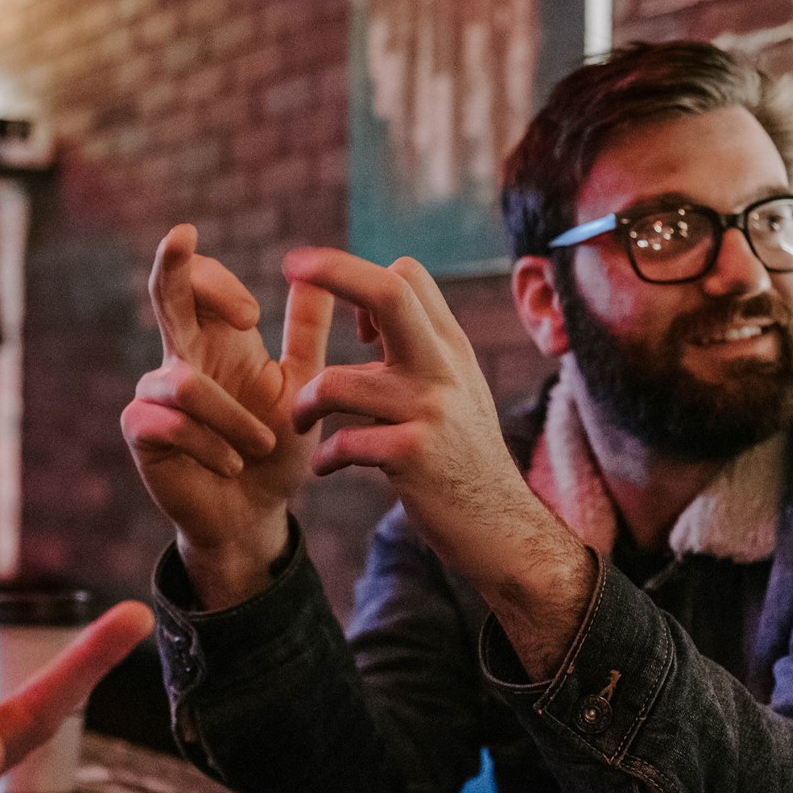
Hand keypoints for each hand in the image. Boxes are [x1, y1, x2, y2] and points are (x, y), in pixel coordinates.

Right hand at [121, 224, 334, 606]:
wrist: (255, 513)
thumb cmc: (275, 449)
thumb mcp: (300, 386)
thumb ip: (306, 331)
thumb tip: (320, 270)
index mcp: (218, 339)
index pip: (202, 283)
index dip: (219, 284)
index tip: (253, 315)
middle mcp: (181, 357)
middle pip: (165, 296)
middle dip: (170, 265)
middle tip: (180, 233)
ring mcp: (156, 394)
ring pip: (184, 382)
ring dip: (232, 417)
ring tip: (260, 446)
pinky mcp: (142, 432)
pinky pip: (172, 424)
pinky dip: (212, 445)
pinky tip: (231, 465)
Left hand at [282, 249, 592, 676]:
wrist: (502, 527)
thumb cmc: (463, 456)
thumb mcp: (456, 388)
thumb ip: (422, 345)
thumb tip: (374, 297)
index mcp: (449, 348)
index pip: (406, 277)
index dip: (365, 279)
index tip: (349, 320)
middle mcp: (442, 369)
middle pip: (388, 294)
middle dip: (334, 271)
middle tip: (291, 265)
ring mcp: (430, 412)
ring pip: (339, 382)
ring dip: (304, 405)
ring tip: (302, 423)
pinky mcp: (413, 457)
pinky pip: (343, 443)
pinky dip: (325, 457)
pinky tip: (327, 467)